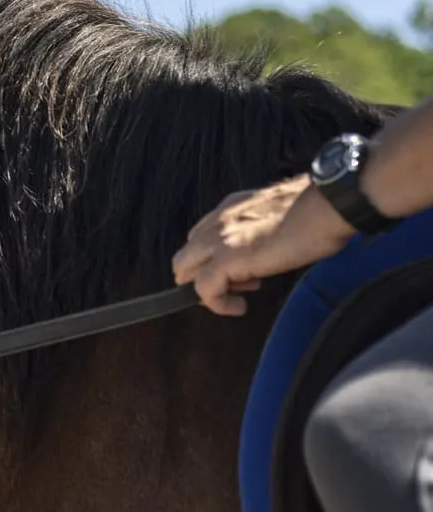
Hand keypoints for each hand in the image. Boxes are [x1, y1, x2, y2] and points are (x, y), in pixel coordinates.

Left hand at [171, 175, 356, 315]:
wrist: (327, 204)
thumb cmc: (318, 211)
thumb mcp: (277, 216)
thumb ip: (259, 229)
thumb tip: (265, 249)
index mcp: (229, 209)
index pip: (200, 238)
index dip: (214, 260)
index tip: (243, 273)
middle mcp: (217, 221)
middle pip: (185, 256)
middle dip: (203, 277)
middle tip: (237, 288)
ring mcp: (218, 239)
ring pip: (184, 271)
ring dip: (209, 289)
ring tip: (242, 295)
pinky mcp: (226, 258)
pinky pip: (203, 289)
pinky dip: (217, 304)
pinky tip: (240, 307)